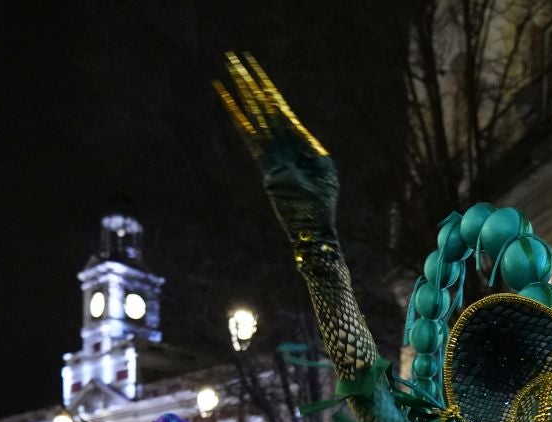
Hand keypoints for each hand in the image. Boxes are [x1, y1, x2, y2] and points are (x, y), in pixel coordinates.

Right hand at [215, 52, 341, 240]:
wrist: (315, 231)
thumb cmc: (322, 205)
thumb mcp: (323, 169)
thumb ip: (308, 147)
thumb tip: (293, 127)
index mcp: (298, 144)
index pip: (282, 111)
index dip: (269, 91)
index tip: (256, 71)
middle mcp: (282, 146)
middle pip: (265, 108)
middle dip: (251, 83)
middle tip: (235, 59)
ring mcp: (272, 155)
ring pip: (257, 117)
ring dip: (244, 92)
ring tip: (230, 69)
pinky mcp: (267, 168)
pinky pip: (251, 138)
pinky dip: (239, 118)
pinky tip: (228, 99)